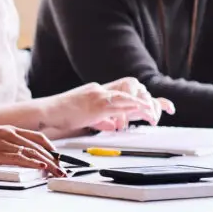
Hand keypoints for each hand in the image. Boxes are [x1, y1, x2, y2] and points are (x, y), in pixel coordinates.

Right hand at [0, 125, 61, 174]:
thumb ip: (3, 143)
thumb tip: (13, 153)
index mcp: (9, 130)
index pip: (38, 138)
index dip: (51, 149)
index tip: (58, 159)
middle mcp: (10, 134)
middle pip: (39, 147)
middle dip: (54, 159)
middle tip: (63, 170)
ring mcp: (4, 143)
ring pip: (33, 153)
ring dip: (49, 164)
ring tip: (58, 173)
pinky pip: (20, 158)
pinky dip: (33, 163)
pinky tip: (42, 168)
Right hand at [47, 81, 167, 133]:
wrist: (45, 113)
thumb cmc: (61, 117)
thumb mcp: (86, 118)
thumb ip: (103, 119)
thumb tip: (116, 124)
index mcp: (100, 92)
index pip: (129, 90)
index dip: (150, 98)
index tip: (167, 108)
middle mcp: (102, 89)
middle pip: (134, 87)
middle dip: (149, 101)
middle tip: (154, 118)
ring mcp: (99, 94)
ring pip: (131, 91)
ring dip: (145, 104)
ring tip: (151, 118)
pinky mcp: (96, 102)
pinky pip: (121, 100)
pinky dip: (136, 104)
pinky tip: (144, 110)